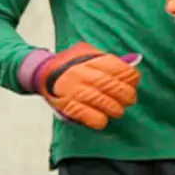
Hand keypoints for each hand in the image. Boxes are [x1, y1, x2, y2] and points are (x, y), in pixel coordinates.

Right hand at [25, 44, 139, 130]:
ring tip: (117, 111)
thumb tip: (132, 63)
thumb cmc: (71, 64)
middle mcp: (83, 74)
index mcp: (91, 60)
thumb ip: (107, 59)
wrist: (42, 73)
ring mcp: (74, 90)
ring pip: (102, 102)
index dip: (132, 79)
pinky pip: (87, 116)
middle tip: (129, 100)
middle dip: (126, 96)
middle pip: (112, 86)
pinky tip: (102, 120)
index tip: (132, 84)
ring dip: (114, 109)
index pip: (121, 70)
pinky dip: (98, 120)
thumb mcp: (88, 53)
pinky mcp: (66, 104)